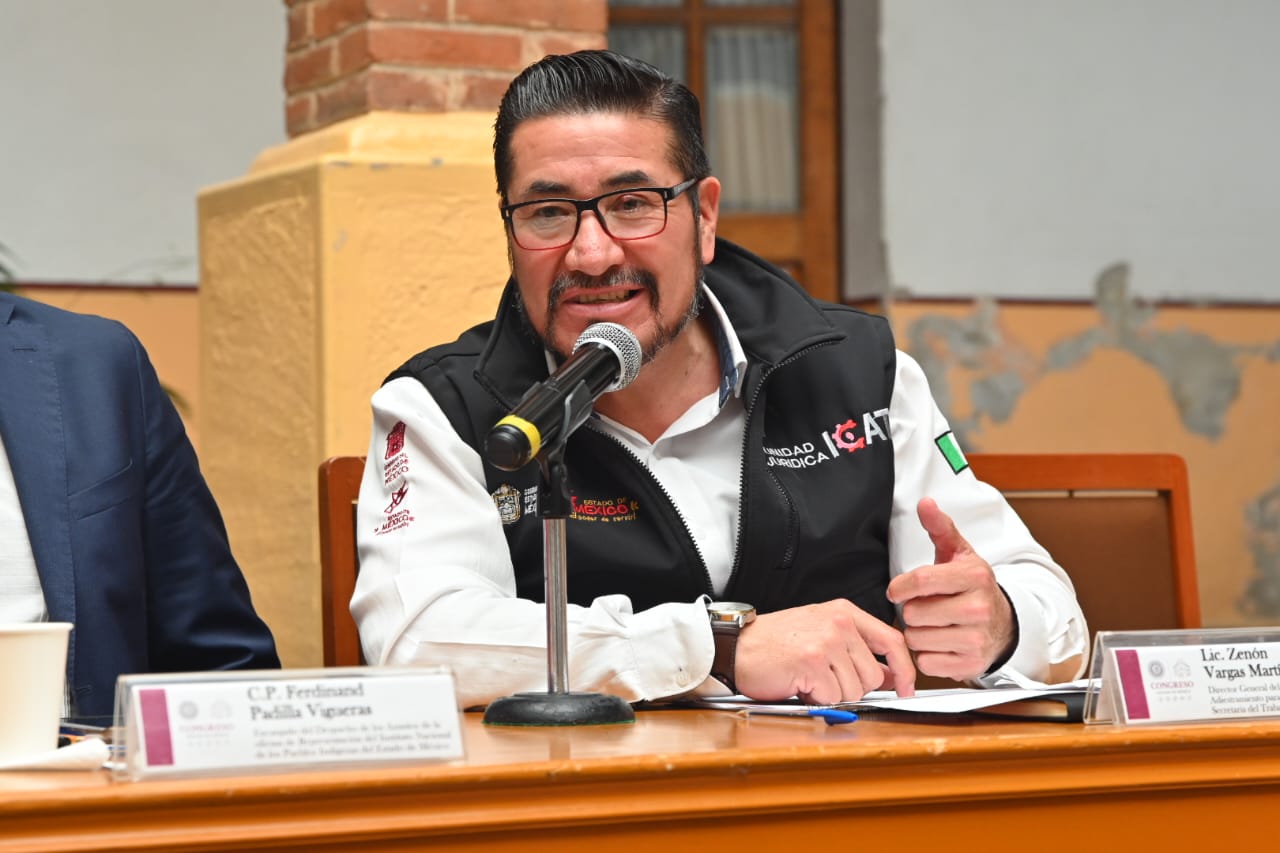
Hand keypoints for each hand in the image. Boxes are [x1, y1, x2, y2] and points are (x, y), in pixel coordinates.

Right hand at [732, 600, 915, 704]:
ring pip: (855, 689)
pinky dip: (816, 698)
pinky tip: (799, 683)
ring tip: (809, 677)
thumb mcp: (822, 634)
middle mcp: (839, 622)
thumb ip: (857, 650)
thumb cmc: (775, 643)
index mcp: (844, 612)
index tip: (907, 687)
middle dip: (852, 687)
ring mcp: (827, 641)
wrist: (737, 647)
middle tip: (824, 678)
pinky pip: (832, 697)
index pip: (892, 640)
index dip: (904, 669)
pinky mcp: (813, 661)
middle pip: (874, 675)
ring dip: (832, 693)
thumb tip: (891, 675)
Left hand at [886, 497, 1015, 679]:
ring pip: (916, 639)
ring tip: (933, 625)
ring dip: (917, 634)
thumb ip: (939, 527)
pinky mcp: (971, 664)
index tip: (896, 590)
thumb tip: (925, 503)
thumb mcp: (959, 553)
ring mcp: (976, 638)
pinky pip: (926, 663)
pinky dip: (927, 656)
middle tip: (925, 608)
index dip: (900, 586)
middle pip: (914, 612)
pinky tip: (940, 643)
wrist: (1003, 624)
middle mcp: (978, 607)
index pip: (921, 580)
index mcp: (974, 575)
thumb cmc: (972, 587)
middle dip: (911, 611)